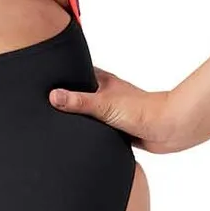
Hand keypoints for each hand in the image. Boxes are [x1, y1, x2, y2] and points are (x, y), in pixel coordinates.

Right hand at [49, 68, 190, 152]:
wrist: (169, 130)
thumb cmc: (141, 111)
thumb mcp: (104, 104)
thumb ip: (78, 101)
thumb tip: (52, 96)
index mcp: (102, 81)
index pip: (75, 72)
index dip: (60, 73)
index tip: (41, 75)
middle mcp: (105, 94)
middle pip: (79, 93)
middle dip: (65, 97)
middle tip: (42, 102)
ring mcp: (111, 111)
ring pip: (87, 112)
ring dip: (76, 117)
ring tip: (53, 121)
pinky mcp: (116, 128)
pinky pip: (96, 128)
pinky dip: (87, 132)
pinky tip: (76, 138)